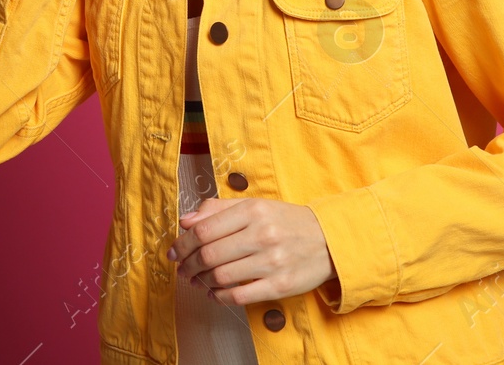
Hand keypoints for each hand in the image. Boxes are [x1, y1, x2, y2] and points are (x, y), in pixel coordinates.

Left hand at [167, 197, 338, 306]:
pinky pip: (239, 296)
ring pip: (221, 276)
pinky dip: (220, 297)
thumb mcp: (255, 206)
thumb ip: (219, 209)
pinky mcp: (280, 285)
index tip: (174, 252)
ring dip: (201, 281)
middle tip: (181, 269)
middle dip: (188, 264)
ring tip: (196, 280)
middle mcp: (263, 234)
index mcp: (253, 210)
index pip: (205, 229)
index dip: (183, 243)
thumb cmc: (286, 222)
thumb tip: (186, 221)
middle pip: (209, 254)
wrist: (329, 240)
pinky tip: (214, 292)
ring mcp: (272, 261)